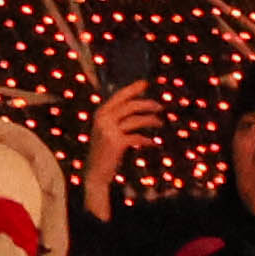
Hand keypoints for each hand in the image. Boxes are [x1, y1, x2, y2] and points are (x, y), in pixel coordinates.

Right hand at [88, 79, 161, 218]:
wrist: (94, 172)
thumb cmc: (104, 151)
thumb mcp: (106, 131)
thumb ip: (116, 119)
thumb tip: (136, 108)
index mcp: (100, 113)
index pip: (119, 96)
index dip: (133, 88)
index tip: (146, 83)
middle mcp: (103, 119)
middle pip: (130, 105)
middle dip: (147, 104)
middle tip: (160, 106)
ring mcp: (108, 130)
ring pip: (135, 120)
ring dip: (151, 120)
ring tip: (160, 123)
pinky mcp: (116, 142)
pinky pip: (137, 137)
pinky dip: (147, 140)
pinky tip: (153, 143)